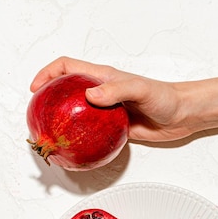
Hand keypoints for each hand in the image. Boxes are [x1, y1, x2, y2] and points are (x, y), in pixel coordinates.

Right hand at [30, 57, 192, 141]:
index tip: (36, 89)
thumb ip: (115, 90)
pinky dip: (82, 140)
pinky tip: (76, 151)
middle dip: (49, 99)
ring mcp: (106, 111)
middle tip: (38, 116)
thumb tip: (90, 96)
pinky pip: (92, 134)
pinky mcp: (114, 128)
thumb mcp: (140, 89)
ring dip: (63, 123)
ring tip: (51, 136)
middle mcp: (101, 92)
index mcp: (102, 77)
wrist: (181, 115)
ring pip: (78, 115)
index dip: (48, 73)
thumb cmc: (164, 96)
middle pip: (67, 92)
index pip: (68, 67)